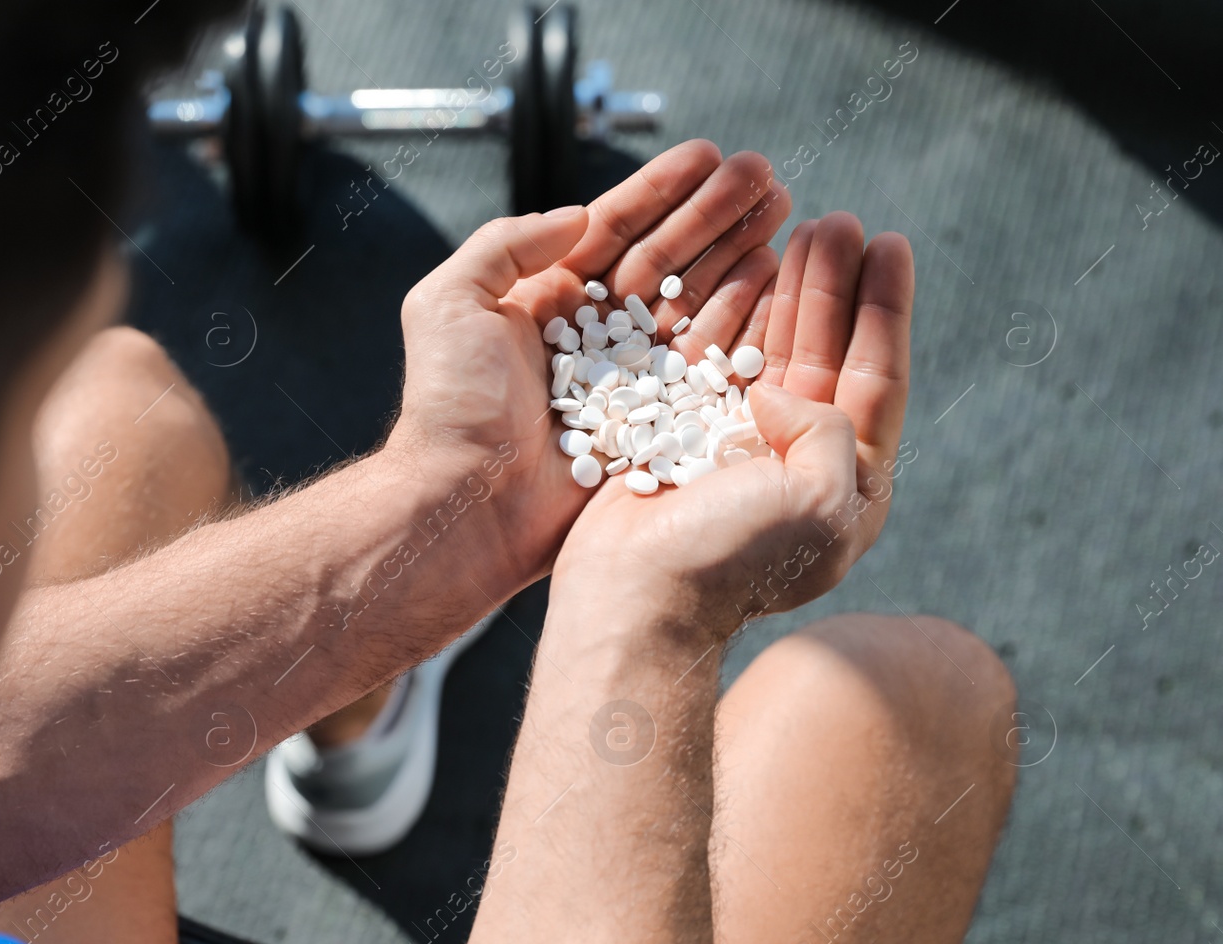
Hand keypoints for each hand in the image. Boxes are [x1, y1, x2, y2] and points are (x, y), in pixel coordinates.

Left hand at [383, 141, 790, 585]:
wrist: (469, 499)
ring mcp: (630, 376)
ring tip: (782, 211)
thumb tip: (578, 215)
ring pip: (696, 300)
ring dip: (739, 252)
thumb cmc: (452, 403)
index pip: (615, 229)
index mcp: (548, 300)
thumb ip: (507, 245)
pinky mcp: (658, 420)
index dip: (662, 190)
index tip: (708, 153)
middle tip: (765, 172)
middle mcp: (594, 334)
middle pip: (666, 257)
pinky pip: (709, 360)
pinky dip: (744, 318)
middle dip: (716, 213)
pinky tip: (774, 276)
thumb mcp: (451, 302)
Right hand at [552, 212, 914, 638]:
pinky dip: (736, 316)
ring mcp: (744, 449)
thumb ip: (827, 430)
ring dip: (792, 291)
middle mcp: (801, 462)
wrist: (633, 596)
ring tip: (801, 230)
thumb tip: (776, 391)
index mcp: (848, 485)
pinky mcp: (688, 439)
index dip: (885, 308)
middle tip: (839, 220)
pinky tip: (746, 275)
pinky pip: (721, 363)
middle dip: (837, 284)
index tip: (889, 243)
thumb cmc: (727, 562)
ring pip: (778, 351)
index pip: (878, 377)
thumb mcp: (819, 500)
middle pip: (830, 352)